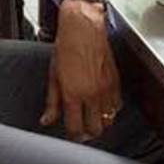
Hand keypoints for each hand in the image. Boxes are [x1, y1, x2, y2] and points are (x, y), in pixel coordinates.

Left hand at [40, 0, 121, 140]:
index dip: (74, 136)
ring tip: (92, 117)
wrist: (84, 28)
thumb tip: (47, 120)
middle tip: (82, 129)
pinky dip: (111, 109)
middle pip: (96, 129)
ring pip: (109, 119)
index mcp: (73, 94)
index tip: (72, 134)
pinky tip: (102, 105)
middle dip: (89, 132)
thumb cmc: (66, 47)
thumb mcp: (53, 76)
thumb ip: (52, 102)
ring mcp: (106, 88)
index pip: (76, 128)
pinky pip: (117, 105)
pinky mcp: (116, 81)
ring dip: (100, 121)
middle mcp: (92, 94)